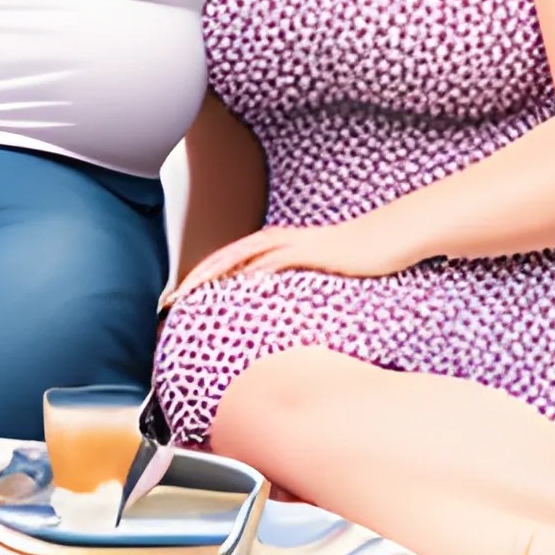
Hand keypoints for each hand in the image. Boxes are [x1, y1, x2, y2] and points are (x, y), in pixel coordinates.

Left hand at [160, 213, 419, 310]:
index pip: (227, 263)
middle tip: (169, 301)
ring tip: (190, 291)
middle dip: (194, 278)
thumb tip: (269, 313)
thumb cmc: (352, 262)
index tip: (177, 302)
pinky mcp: (311, 249)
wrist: (384, 242)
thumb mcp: (312, 278)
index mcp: (273, 248)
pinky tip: (239, 284)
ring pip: (242, 255)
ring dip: (214, 272)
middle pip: (225, 258)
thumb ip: (288, 290)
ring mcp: (293, 243)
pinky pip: (277, 259)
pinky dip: (255, 270)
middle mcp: (276, 241)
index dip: (200, 280)